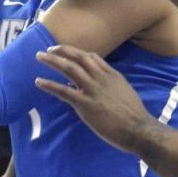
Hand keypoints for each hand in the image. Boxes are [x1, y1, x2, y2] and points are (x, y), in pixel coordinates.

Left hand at [34, 44, 159, 155]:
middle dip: (61, 50)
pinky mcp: (85, 104)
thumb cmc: (133, 114)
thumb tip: (98, 84)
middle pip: (77, 57)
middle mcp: (100, 77)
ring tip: (39, 56)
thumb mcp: (125, 91)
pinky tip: (39, 82)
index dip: (77, 52)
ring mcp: (91, 90)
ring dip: (52, 60)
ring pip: (68, 68)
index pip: (91, 57)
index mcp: (111, 74)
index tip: (66, 51)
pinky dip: (49, 84)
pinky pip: (63, 91)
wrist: (138, 128)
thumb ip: (111, 84)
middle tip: (48, 49)